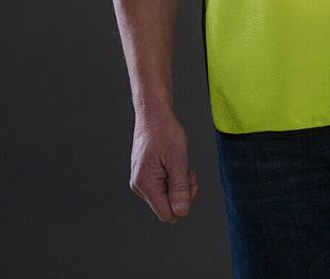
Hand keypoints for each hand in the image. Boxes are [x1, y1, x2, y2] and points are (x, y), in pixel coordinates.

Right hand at [130, 107, 198, 221]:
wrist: (153, 115)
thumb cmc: (165, 132)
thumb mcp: (178, 159)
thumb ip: (180, 188)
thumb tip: (181, 212)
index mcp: (145, 184)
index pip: (167, 214)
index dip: (184, 203)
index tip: (191, 182)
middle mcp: (139, 186)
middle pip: (167, 207)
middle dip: (183, 193)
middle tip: (189, 172)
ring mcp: (140, 182)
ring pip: (165, 198)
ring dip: (178, 185)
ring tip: (180, 165)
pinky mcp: (144, 177)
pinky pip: (162, 188)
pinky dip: (172, 179)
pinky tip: (173, 165)